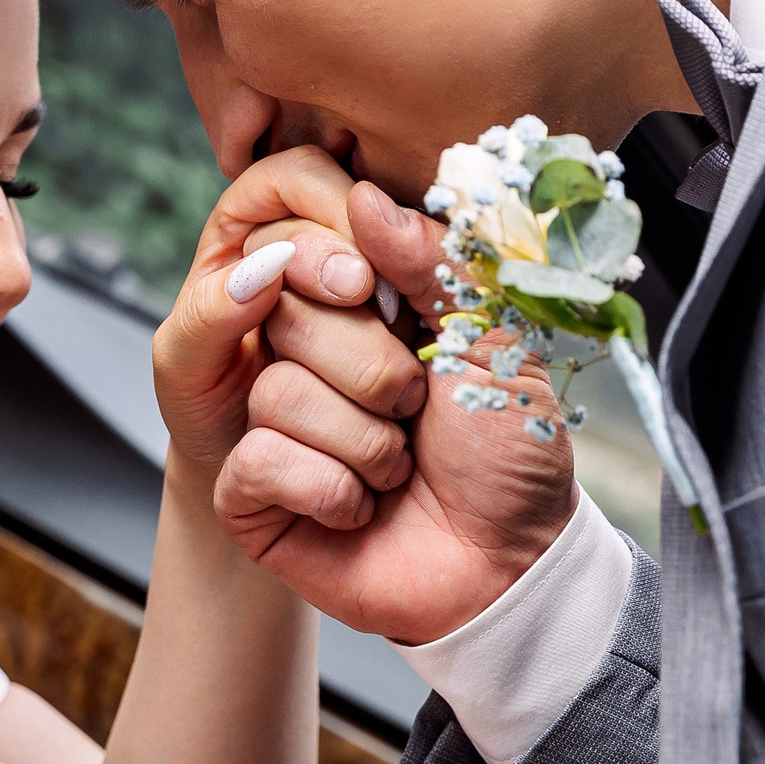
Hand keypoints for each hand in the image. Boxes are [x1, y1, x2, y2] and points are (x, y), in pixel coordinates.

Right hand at [172, 153, 577, 644]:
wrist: (511, 567)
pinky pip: (259, 460)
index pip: (310, 250)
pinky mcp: (253, 495)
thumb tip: (363, 196)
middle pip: (287, 317)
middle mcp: (309, 361)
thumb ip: (434, 263)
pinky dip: (329, 490)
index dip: (350, 274)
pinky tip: (359, 510)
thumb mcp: (493, 341)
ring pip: (278, 394)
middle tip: (416, 414)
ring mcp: (276, 428)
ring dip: (362, 444)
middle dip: (375, 376)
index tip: (392, 303)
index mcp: (363, 313)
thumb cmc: (511, 457)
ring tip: (395, 472)